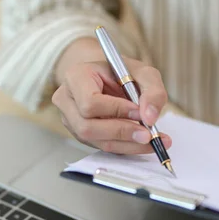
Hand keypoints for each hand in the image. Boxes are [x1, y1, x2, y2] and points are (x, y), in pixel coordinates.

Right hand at [52, 38, 171, 153]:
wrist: (108, 79)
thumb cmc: (121, 73)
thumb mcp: (142, 72)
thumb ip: (152, 90)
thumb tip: (150, 118)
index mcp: (76, 77)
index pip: (89, 101)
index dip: (115, 110)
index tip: (139, 112)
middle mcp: (66, 100)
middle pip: (87, 127)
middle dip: (121, 132)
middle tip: (149, 134)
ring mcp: (70, 120)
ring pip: (95, 141)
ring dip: (126, 144)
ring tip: (152, 140)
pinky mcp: (80, 135)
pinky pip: (102, 146)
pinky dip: (125, 147)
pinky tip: (142, 143)